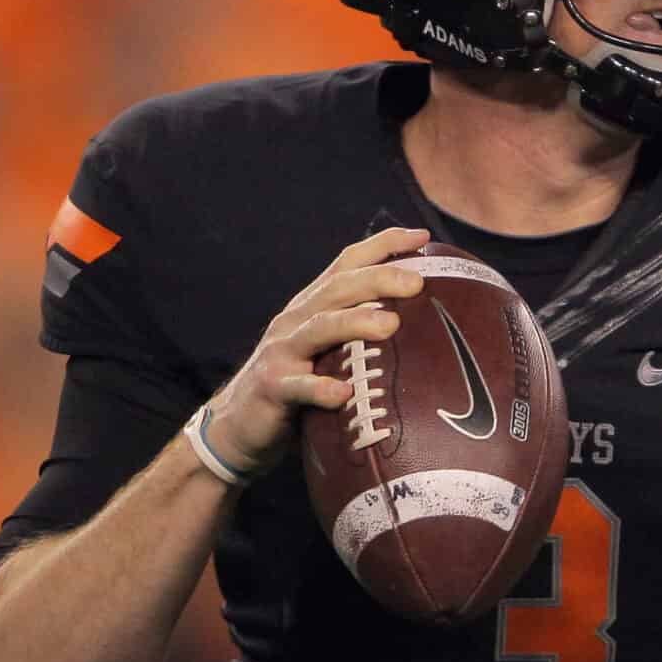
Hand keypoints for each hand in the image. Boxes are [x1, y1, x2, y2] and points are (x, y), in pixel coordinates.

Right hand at [199, 226, 429, 481]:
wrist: (240, 425)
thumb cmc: (299, 385)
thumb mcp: (328, 351)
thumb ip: (359, 332)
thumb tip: (422, 322)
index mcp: (314, 305)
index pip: (348, 263)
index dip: (383, 245)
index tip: (422, 236)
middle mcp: (297, 320)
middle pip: (338, 288)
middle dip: (378, 279)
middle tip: (417, 282)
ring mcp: (282, 352)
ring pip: (319, 328)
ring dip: (355, 323)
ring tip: (390, 325)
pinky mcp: (272, 388)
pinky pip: (297, 387)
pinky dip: (320, 389)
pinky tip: (343, 393)